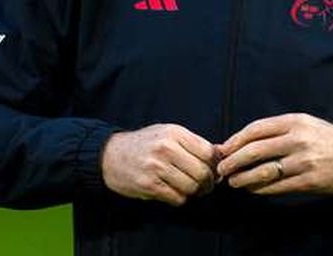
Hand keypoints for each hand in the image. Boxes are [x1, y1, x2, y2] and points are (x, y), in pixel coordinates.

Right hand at [101, 124, 218, 205]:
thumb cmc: (144, 144)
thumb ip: (193, 143)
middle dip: (209, 183)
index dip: (216, 165)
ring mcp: (156, 167)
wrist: (111, 155)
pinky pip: (177, 198)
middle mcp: (166, 148)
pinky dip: (180, 198)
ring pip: (191, 187)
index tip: (216, 171)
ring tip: (192, 189)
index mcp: (174, 133)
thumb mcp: (168, 133)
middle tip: (207, 186)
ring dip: (195, 192)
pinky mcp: (149, 185)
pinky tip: (175, 192)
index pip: (208, 152)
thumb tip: (222, 152)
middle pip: (202, 172)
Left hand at [215, 113, 332, 195]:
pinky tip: (253, 189)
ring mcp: (303, 161)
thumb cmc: (328, 138)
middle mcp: (297, 139)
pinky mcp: (309, 181)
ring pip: (263, 171)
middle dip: (233, 161)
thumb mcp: (305, 124)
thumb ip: (277, 131)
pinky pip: (277, 187)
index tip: (223, 149)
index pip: (256, 129)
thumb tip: (244, 141)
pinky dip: (261, 189)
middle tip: (222, 169)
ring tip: (233, 182)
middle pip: (255, 150)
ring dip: (243, 178)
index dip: (236, 140)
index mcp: (294, 121)